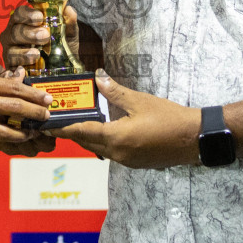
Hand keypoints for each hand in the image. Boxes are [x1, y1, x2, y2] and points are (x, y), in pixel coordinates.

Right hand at [0, 2, 78, 71]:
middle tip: (45, 35)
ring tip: (37, 53)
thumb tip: (68, 9)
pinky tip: (31, 63)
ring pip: (11, 49)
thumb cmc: (60, 47)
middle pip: (14, 31)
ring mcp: (10, 52)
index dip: (28, 14)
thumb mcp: (67, 34)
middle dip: (29, 33)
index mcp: (24, 23)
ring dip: (24, 51)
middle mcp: (13, 35)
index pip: (19, 13)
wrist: (62, 70)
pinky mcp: (12, 67)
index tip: (40, 17)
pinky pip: (12, 65)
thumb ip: (68, 22)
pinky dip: (21, 64)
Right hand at [0, 67, 50, 142]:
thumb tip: (16, 80)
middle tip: (48, 115)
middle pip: (14, 107)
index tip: (48, 98)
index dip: (34, 94)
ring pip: (4, 129)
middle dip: (35, 113)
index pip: (14, 87)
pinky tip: (13, 138)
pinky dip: (4, 138)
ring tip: (33, 132)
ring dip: (23, 132)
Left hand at [53, 71, 199, 169]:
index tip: (48, 128)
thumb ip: (115, 92)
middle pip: (88, 143)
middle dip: (73, 133)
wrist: (194, 138)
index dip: (63, 129)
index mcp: (116, 138)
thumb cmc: (169, 118)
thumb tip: (98, 78)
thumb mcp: (140, 101)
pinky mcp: (136, 163)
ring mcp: (127, 161)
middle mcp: (118, 154)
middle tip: (60, 123)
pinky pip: (112, 154)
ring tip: (79, 125)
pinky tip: (105, 132)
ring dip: (88, 138)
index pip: (82, 132)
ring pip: (99, 150)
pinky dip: (103, 144)